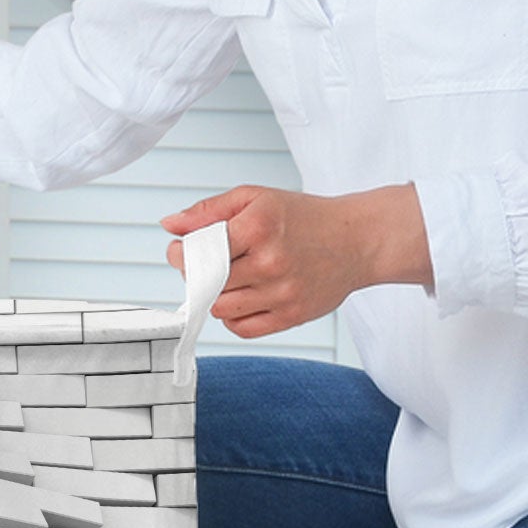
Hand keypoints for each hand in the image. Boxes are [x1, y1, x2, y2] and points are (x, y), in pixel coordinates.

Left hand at [160, 183, 431, 336]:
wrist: (357, 240)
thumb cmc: (303, 217)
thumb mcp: (255, 198)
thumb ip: (209, 210)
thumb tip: (170, 225)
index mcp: (258, 227)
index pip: (198, 252)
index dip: (181, 254)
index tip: (181, 251)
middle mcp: (270, 262)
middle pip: (206, 284)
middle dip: (196, 275)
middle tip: (207, 265)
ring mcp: (283, 292)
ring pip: (221, 309)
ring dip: (215, 297)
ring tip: (228, 280)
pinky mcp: (293, 316)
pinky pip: (243, 329)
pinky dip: (234, 317)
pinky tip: (243, 298)